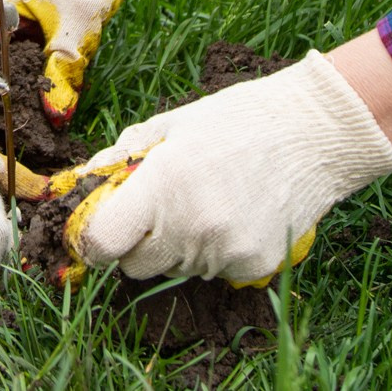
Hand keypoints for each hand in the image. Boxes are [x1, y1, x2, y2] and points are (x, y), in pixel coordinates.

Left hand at [65, 51, 391, 283]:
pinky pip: (213, 272)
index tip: (99, 227)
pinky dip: (214, 252)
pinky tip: (235, 213)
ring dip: (177, 246)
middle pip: (135, 265)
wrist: (313, 132)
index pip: (102, 243)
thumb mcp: (167, 126)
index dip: (93, 238)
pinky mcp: (254, 266)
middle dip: (135, 241)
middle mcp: (191, 226)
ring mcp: (225, 252)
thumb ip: (117, 160)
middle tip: (158, 206)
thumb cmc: (235, 120)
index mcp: (162, 185)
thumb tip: (78, 187)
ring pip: (175, 269)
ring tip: (207, 199)